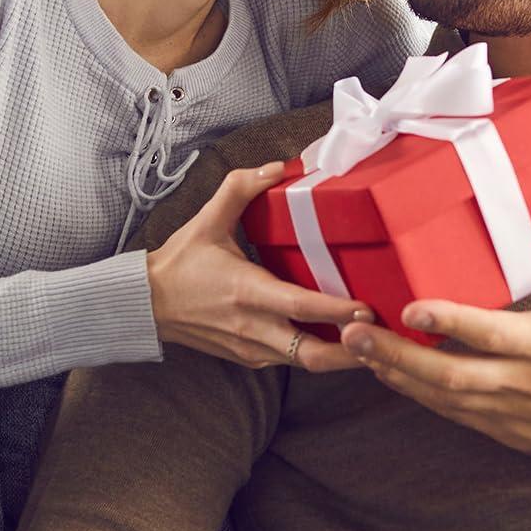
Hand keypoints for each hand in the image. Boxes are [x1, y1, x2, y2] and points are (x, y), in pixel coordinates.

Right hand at [146, 164, 373, 372]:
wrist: (145, 305)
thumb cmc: (180, 262)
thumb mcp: (207, 220)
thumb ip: (241, 188)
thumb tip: (278, 167)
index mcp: (247, 292)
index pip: (301, 306)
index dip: (337, 311)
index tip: (368, 307)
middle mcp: (252, 327)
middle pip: (313, 354)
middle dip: (352, 351)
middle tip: (386, 336)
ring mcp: (251, 349)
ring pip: (306, 363)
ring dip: (341, 356)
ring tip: (376, 341)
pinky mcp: (249, 359)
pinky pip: (291, 362)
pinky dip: (319, 355)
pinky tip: (342, 342)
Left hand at [340, 183, 530, 480]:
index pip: (490, 334)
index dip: (448, 322)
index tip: (407, 308)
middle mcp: (524, 383)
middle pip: (448, 375)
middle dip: (395, 356)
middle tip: (351, 334)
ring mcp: (512, 413)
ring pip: (443, 399)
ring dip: (398, 376)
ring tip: (355, 352)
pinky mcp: (507, 431)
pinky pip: (455, 414)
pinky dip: (420, 396)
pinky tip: (393, 376)